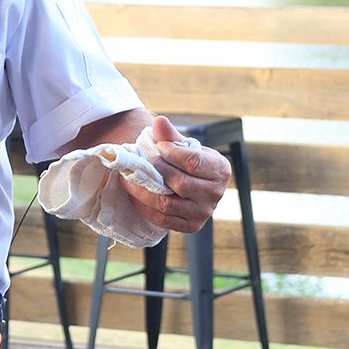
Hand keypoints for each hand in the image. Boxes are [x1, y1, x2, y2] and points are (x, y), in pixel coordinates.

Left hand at [121, 116, 229, 233]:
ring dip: (142, 190)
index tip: (158, 147)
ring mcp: (203, 212)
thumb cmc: (188, 161)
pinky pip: (162, 219)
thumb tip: (159, 122)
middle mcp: (216, 193)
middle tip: (137, 163)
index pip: (192, 161)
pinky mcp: (190, 226)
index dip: (171, 153)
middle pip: (179, 183)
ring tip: (129, 178)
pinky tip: (134, 195)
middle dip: (154, 171)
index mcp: (220, 169)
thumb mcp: (184, 146)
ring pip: (167, 203)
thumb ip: (171, 135)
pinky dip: (144, 206)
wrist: (192, 183)